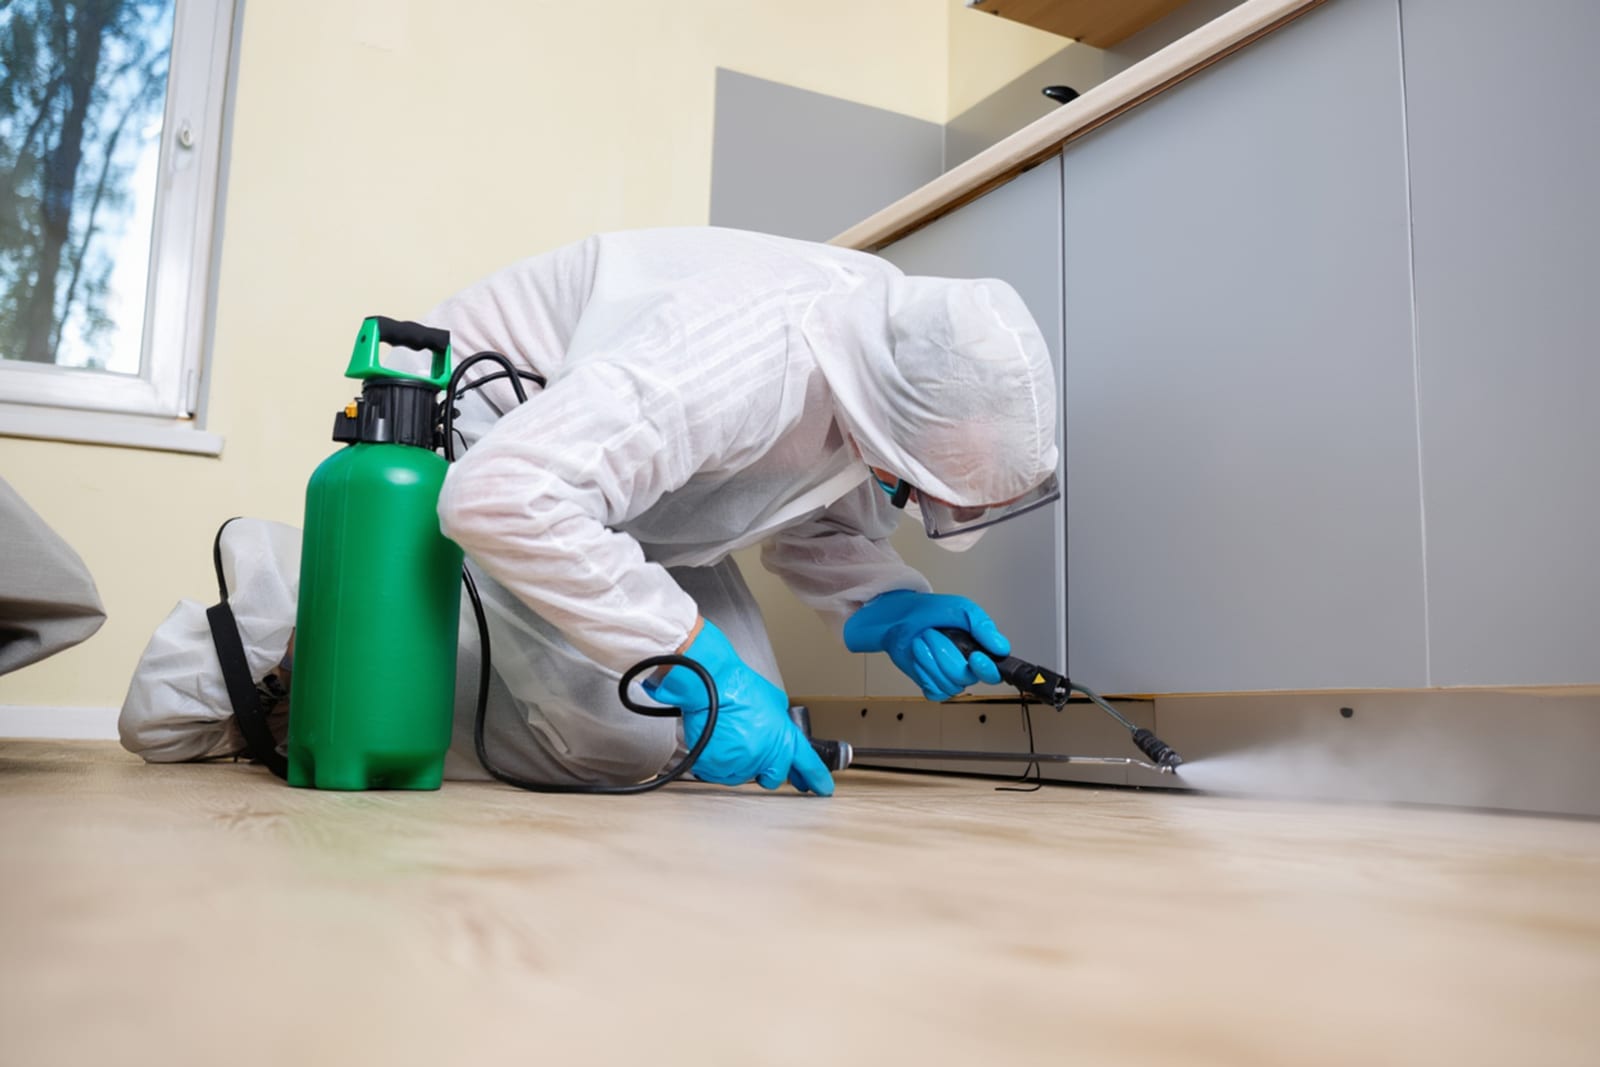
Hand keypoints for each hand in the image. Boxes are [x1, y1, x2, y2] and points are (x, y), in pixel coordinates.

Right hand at [644, 620, 833, 795]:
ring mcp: (741, 765)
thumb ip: (781, 724)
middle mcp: (765, 757)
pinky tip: (718, 741)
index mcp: (784, 740)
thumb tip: (778, 732)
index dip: (817, 779)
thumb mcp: (775, 703)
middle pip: (773, 777)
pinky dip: (719, 762)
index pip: (808, 765)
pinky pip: (720, 773)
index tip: (823, 788)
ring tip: (731, 735)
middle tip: (754, 748)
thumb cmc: (740, 688)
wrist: (711, 685)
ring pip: (744, 776)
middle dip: (767, 768)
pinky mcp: (717, 769)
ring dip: (741, 763)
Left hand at [843, 590, 1010, 700]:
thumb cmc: (931, 611)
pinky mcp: (932, 685)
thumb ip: (983, 627)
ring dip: (930, 659)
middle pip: (964, 677)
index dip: (986, 669)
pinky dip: (923, 672)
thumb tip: (1001, 647)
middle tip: (933, 634)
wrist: (900, 617)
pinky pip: (934, 690)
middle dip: (944, 652)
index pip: (994, 673)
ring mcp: (949, 678)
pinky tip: (920, 658)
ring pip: (947, 683)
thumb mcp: (962, 609)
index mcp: (980, 650)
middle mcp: (967, 668)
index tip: (975, 657)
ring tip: (924, 641)